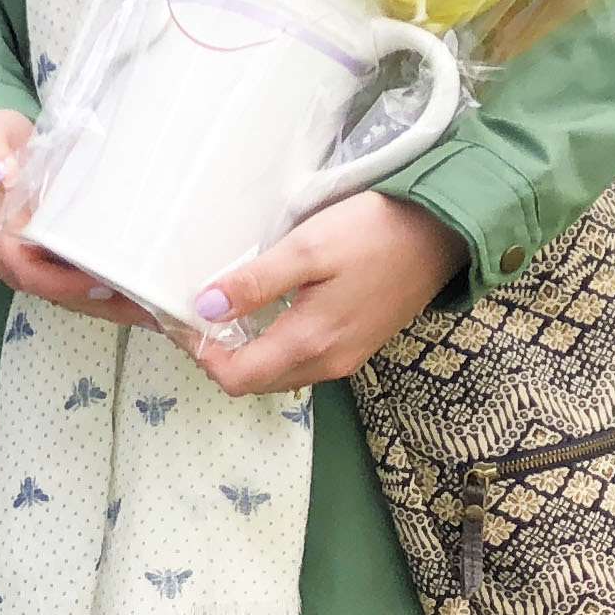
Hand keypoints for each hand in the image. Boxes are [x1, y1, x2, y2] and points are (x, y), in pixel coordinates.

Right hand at [0, 110, 159, 332]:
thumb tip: (2, 174)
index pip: (31, 273)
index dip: (68, 284)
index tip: (105, 283)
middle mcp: (13, 261)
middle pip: (60, 295)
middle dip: (104, 305)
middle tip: (151, 309)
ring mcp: (33, 264)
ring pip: (73, 296)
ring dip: (113, 306)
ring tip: (159, 309)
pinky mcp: (50, 261)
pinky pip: (79, 286)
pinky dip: (109, 295)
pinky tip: (143, 296)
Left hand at [178, 191, 464, 396]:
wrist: (440, 234)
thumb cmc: (373, 234)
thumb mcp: (307, 248)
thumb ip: (256, 282)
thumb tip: (205, 309)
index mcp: (310, 343)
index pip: (235, 377)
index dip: (197, 353)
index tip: (175, 317)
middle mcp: (327, 363)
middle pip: (252, 381)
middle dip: (213, 355)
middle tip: (188, 312)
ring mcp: (343, 357)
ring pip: (275, 372)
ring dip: (240, 352)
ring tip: (215, 309)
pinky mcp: (353, 344)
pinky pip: (297, 359)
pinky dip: (267, 344)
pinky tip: (256, 310)